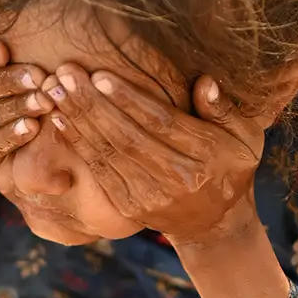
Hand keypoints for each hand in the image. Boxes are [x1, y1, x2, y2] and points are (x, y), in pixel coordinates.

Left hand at [47, 62, 264, 243]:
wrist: (214, 223)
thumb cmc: (228, 166)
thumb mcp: (244, 137)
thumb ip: (224, 110)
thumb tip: (205, 82)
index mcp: (206, 157)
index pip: (161, 124)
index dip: (128, 100)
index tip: (100, 74)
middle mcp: (178, 180)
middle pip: (128, 137)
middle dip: (93, 104)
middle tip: (66, 73)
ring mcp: (151, 196)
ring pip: (109, 153)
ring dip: (78, 120)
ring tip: (54, 89)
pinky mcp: (130, 206)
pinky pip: (100, 171)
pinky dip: (78, 144)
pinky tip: (59, 119)